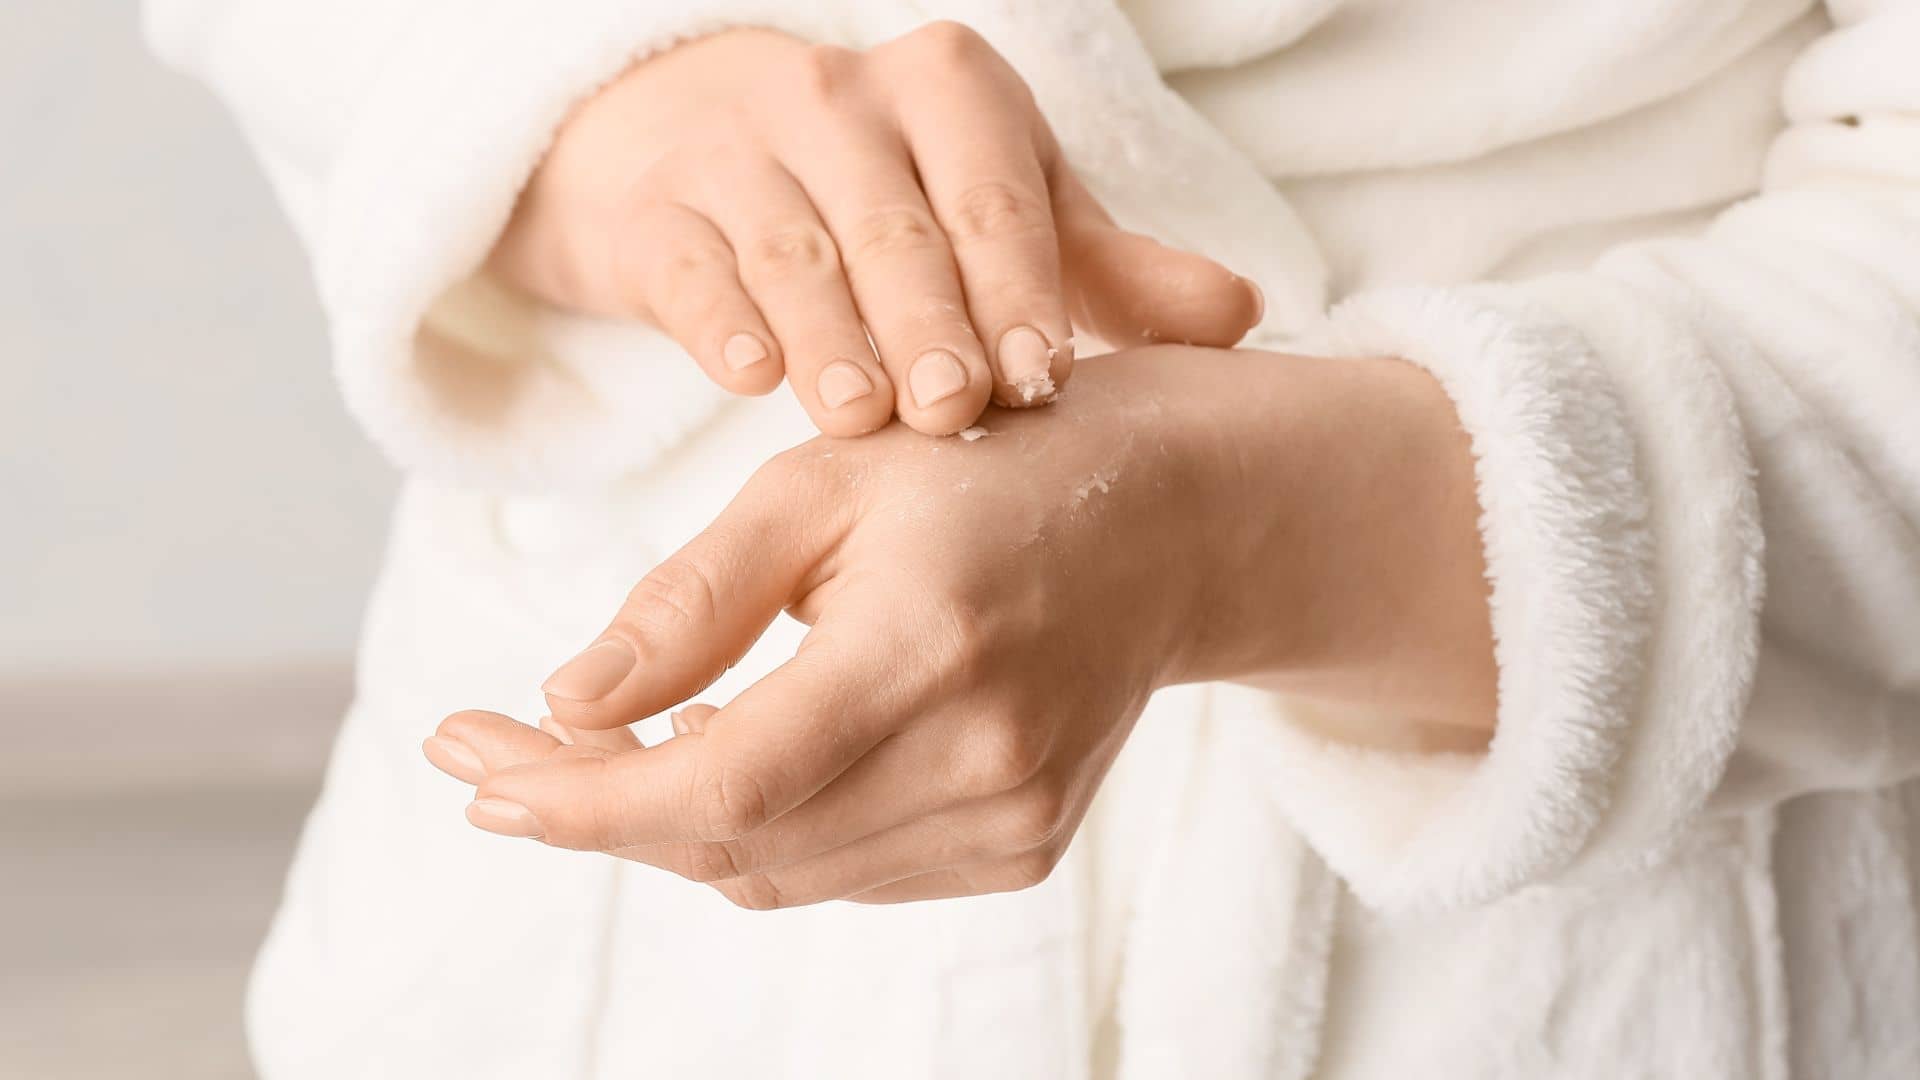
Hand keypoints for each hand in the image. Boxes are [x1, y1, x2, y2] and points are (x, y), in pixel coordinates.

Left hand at [425, 347, 1495, 906]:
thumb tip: (565, 708)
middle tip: (496, 756)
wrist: (1169, 523)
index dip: (576, 796)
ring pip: (778, 872)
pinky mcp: (1022, 847)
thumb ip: (693, 597)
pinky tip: (736, 752)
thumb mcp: (824, 480)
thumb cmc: (986, 464)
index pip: (716, 782)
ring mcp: (1011, 821)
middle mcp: (979, 759)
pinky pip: (843, 871)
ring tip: (607, 749)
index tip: (467, 765)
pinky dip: (764, 829)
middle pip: (732, 842)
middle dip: (591, 806)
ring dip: (670, 821)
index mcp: (925, 646)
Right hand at [487, 23, 1263, 437]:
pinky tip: (751, 377)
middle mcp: (838, 99)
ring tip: (864, 416)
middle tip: (957, 410)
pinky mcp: (653, 211)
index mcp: (947, 91)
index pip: (991, 194)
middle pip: (893, 225)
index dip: (1018, 288)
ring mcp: (735, 148)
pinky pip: (690, 265)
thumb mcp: (1001, 214)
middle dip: (929, 321)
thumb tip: (1243, 316)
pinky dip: (722, 319)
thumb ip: (1109, 272)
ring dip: (829, 336)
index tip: (1043, 380)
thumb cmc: (890, 198)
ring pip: (790, 248)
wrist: (702, 152)